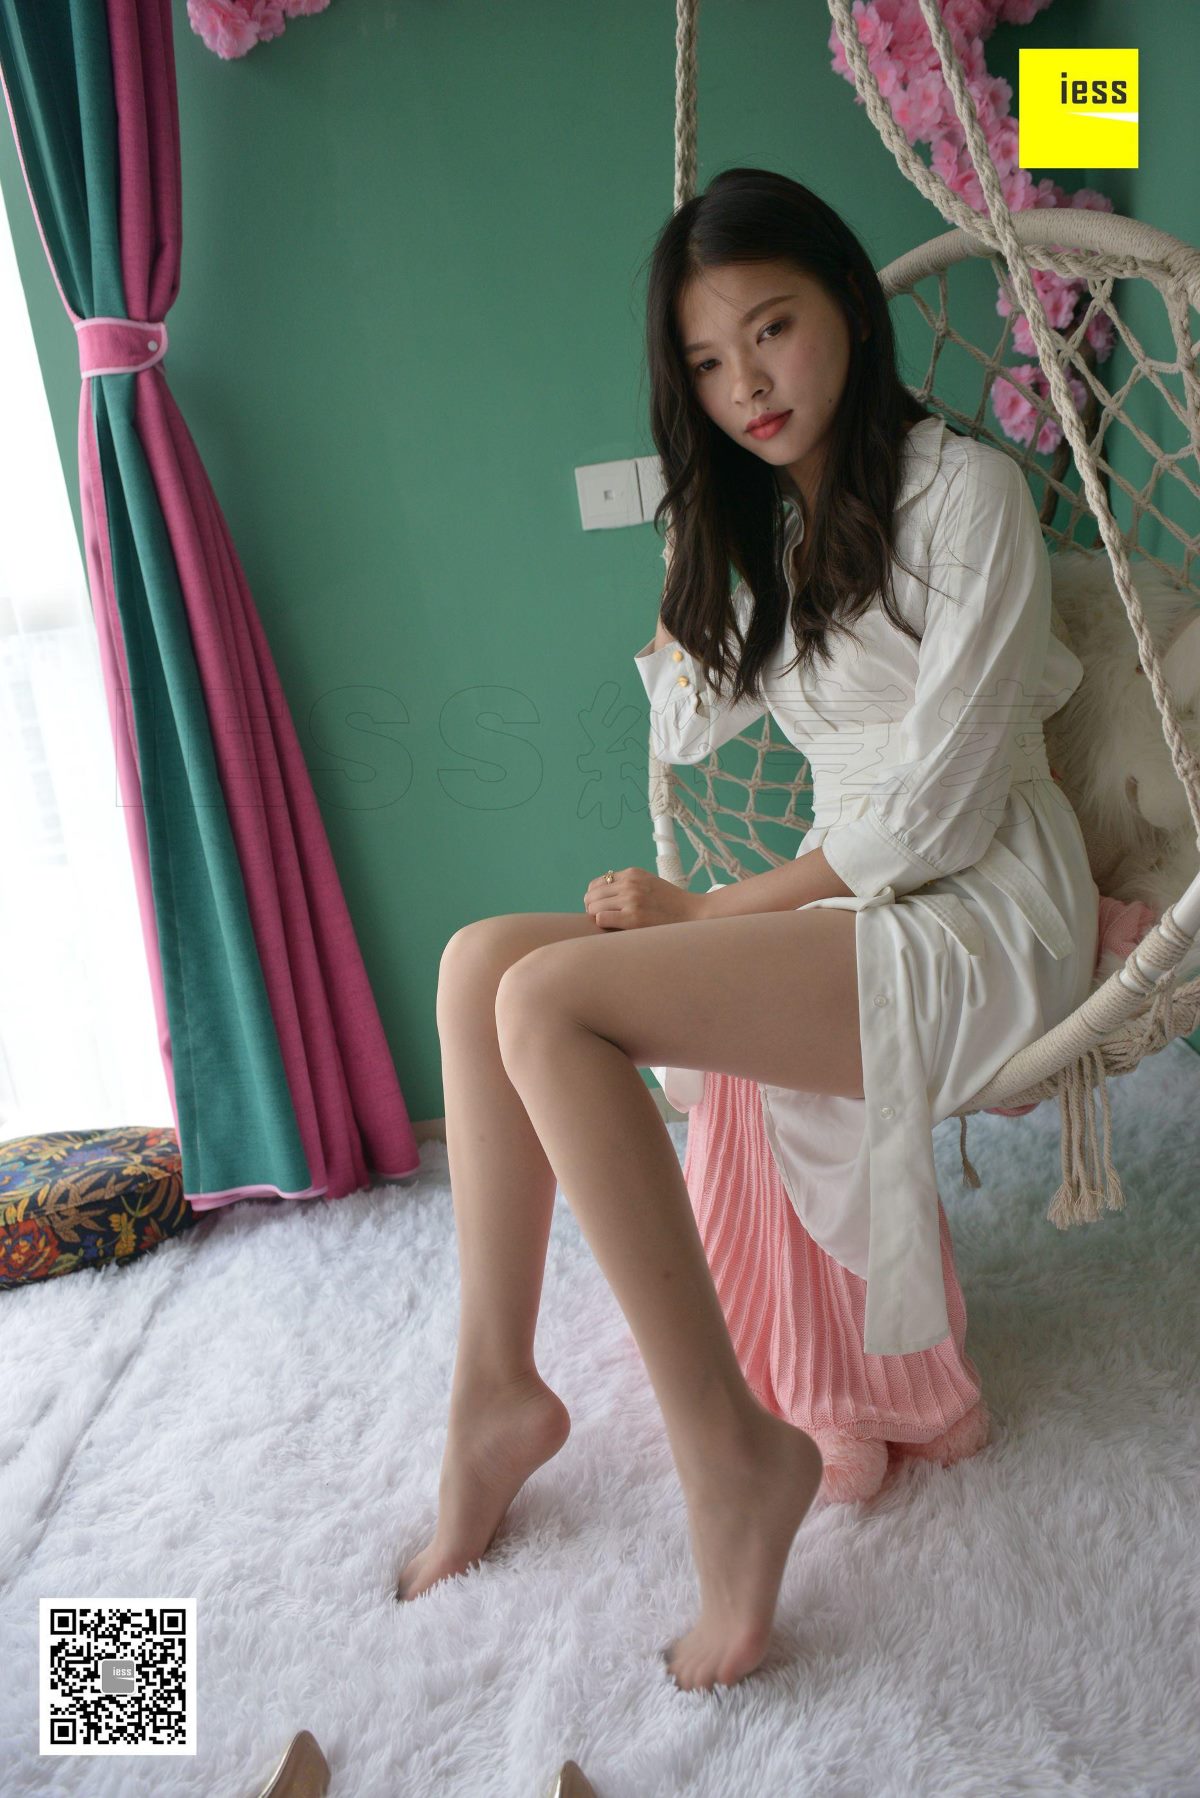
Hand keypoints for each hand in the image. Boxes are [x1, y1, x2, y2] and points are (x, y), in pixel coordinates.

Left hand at [582, 867, 704, 929]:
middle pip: (591, 896)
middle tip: (602, 919)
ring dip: (597, 918)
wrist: (693, 913)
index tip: (601, 908)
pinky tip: (615, 928)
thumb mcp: (648, 883)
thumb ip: (628, 885)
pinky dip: (603, 924)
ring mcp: (631, 900)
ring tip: (610, 925)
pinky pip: (601, 919)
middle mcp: (629, 884)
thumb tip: (600, 897)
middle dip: (592, 908)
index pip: (596, 883)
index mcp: (632, 873)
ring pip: (593, 907)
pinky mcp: (633, 918)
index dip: (595, 898)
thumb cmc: (670, 903)